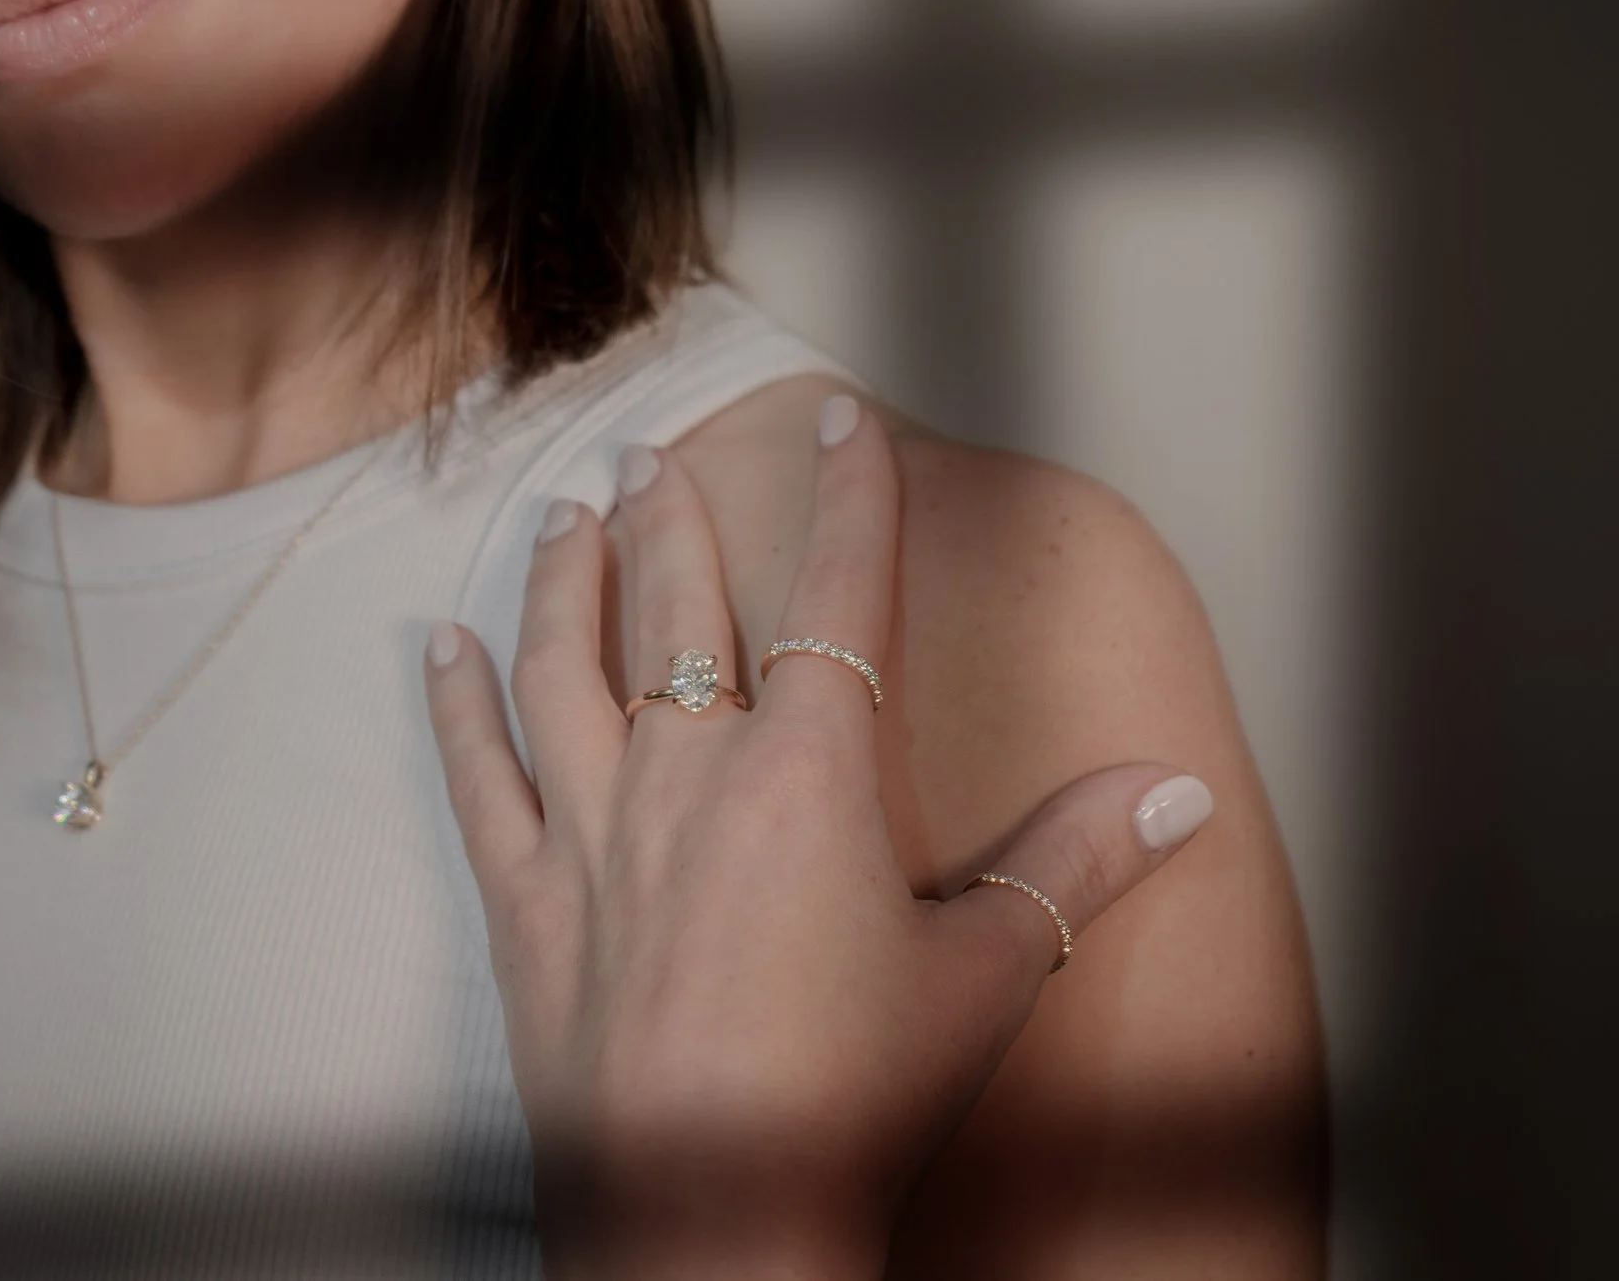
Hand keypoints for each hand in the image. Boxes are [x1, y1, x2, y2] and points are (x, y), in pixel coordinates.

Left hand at [422, 394, 1215, 1278]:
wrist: (713, 1219)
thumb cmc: (854, 1099)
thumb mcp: (983, 976)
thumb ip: (1075, 866)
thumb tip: (1179, 790)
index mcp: (811, 774)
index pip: (842, 594)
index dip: (850, 496)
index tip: (841, 418)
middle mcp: (689, 775)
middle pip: (677, 608)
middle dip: (669, 518)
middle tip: (644, 452)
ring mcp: (591, 834)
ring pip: (564, 666)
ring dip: (562, 581)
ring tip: (561, 516)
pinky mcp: (524, 903)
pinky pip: (478, 776)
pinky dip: (455, 706)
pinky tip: (439, 649)